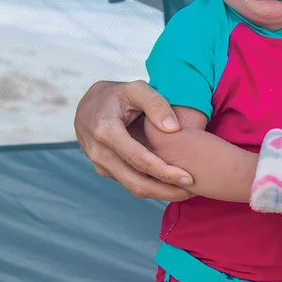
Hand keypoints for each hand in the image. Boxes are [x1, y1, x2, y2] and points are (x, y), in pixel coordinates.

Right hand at [74, 80, 194, 200]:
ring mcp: (99, 163)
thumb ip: (156, 103)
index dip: (165, 172)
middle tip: (192, 191)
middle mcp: (98, 151)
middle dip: (166, 190)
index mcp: (106, 131)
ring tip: (185, 191)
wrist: (89, 104)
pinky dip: (150, 186)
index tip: (189, 178)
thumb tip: (173, 129)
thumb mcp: (136, 88)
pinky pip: (128, 182)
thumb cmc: (117, 94)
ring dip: (160, 193)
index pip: (139, 160)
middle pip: (135, 182)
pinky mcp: (103, 169)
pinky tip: (170, 182)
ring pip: (132, 187)